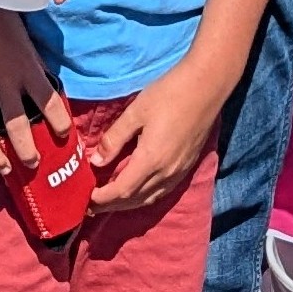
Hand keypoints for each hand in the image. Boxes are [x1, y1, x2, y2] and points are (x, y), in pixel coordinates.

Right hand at [0, 0, 75, 174]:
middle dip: (28, 153)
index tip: (65, 136)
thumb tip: (43, 85)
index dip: (60, 125)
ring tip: (4, 169)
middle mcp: (5, 85)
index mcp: (28, 70)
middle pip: (19, 129)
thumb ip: (33, 65)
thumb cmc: (1, 12)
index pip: (51, 106)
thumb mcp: (26, 40)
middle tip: (34, 164)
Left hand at [91, 60, 226, 211]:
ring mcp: (179, 171)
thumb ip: (114, 139)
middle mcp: (166, 172)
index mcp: (151, 160)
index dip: (102, 198)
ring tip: (110, 202)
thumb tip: (95, 162)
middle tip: (91, 205)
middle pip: (134, 200)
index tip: (85, 198)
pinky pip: (162, 192)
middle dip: (111, 205)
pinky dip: (145, 197)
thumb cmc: (169, 93)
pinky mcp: (187, 166)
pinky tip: (138, 191)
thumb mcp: (136, 112)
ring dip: (128, 204)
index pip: (121, 191)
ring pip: (149, 198)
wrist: (207, 86)